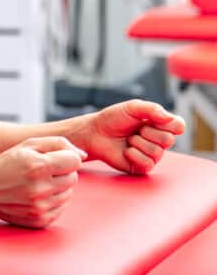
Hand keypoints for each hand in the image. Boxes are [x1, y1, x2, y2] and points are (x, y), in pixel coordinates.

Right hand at [0, 136, 84, 228]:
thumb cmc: (5, 165)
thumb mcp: (26, 145)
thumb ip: (57, 143)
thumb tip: (83, 155)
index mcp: (37, 166)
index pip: (74, 161)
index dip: (65, 158)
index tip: (52, 159)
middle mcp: (40, 189)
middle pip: (73, 178)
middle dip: (61, 173)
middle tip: (42, 172)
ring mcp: (40, 207)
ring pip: (69, 194)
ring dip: (58, 188)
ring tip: (37, 184)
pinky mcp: (40, 220)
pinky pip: (61, 208)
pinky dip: (52, 201)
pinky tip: (35, 196)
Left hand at [70, 100, 184, 174]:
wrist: (95, 133)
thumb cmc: (113, 119)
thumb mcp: (131, 108)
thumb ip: (151, 109)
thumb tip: (169, 118)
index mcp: (160, 125)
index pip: (179, 126)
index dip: (167, 123)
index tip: (151, 120)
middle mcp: (159, 141)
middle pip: (168, 139)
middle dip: (147, 132)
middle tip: (135, 130)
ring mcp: (152, 155)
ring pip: (157, 152)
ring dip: (138, 143)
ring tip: (128, 139)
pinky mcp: (142, 167)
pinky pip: (147, 164)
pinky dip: (134, 155)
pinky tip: (126, 150)